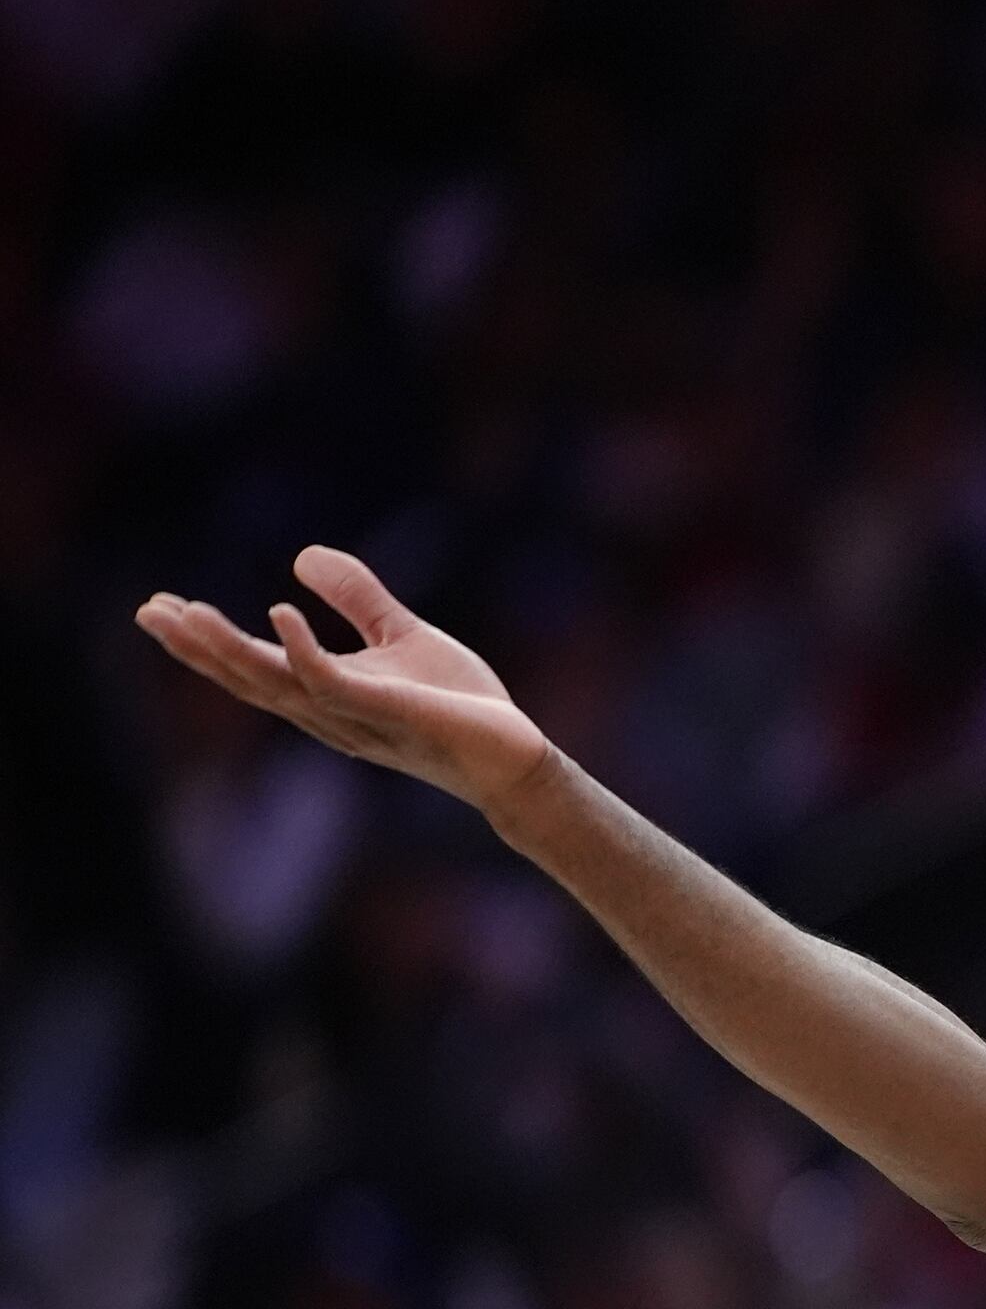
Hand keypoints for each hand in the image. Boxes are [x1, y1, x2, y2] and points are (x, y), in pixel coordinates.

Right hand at [136, 546, 556, 813]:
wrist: (514, 752)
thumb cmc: (460, 703)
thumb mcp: (401, 635)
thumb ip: (357, 598)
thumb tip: (300, 556)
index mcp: (326, 693)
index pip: (253, 667)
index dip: (206, 641)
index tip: (160, 606)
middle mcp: (328, 712)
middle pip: (248, 679)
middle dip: (197, 647)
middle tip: (148, 610)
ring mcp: (356, 717)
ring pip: (277, 684)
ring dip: (229, 650)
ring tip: (187, 613)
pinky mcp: (390, 712)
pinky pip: (335, 683)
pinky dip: (304, 651)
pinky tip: (281, 613)